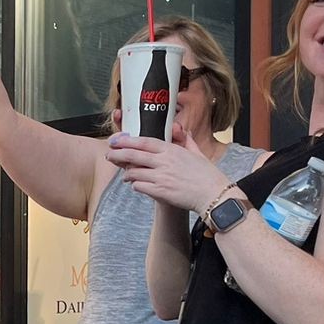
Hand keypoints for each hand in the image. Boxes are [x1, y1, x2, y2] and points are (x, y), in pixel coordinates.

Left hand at [106, 135, 230, 213]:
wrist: (214, 195)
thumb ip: (185, 140)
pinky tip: (137, 185)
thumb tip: (179, 128)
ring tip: (126, 175)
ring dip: (127, 174)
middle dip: (118, 155)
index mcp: (172, 150)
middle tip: (109, 155)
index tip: (117, 140)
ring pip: (134, 172)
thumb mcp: (197, 153)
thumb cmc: (207, 175)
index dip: (128, 141)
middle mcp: (164, 162)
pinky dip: (136, 185)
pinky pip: (139, 187)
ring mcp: (161, 177)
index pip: (144, 142)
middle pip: (134, 155)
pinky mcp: (160, 192)